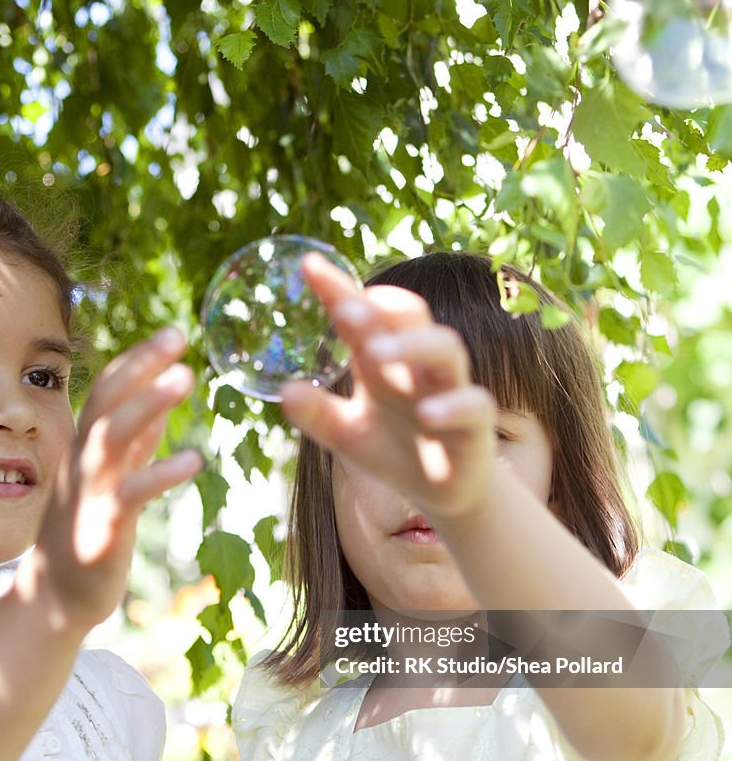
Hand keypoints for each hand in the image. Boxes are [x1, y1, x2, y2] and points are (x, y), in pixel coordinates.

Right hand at [19, 327, 201, 632]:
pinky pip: (130, 494)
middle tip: (178, 335)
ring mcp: (88, 494)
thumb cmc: (87, 534)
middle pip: (107, 401)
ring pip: (111, 438)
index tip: (174, 333)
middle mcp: (82, 463)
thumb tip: (161, 402)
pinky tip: (194, 461)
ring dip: (147, 404)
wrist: (54, 600)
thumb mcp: (111, 479)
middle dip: (140, 365)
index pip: (109, 390)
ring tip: (184, 377)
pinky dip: (160, 474)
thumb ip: (135, 442)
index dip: (139, 360)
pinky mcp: (101, 529)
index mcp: (87, 449)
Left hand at [280, 253, 496, 520]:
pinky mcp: (475, 426)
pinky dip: (453, 406)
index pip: (363, 315)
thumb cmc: (392, 450)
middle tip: (344, 308)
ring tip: (377, 354)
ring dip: (413, 346)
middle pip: (411, 318)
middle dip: (381, 308)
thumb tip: (285, 392)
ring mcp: (451, 390)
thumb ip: (317, 414)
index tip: (308, 267)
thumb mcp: (347, 434)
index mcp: (384, 361)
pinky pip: (474, 405)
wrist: (440, 493)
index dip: (339, 290)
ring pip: (447, 349)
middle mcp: (419, 366)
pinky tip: (429, 414)